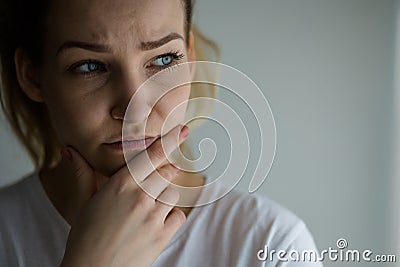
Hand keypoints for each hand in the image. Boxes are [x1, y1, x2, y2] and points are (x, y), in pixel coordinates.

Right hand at [60, 125, 188, 266]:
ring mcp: (153, 216)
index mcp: (120, 184)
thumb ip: (82, 174)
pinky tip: (155, 223)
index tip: (183, 130)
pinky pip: (179, 216)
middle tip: (157, 181)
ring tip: (148, 209)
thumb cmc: (85, 237)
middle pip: (166, 172)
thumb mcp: (82, 203)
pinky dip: (171, 217)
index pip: (151, 155)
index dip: (169, 140)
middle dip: (164, 173)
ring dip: (165, 197)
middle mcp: (139, 196)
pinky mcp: (162, 235)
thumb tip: (70, 150)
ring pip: (173, 193)